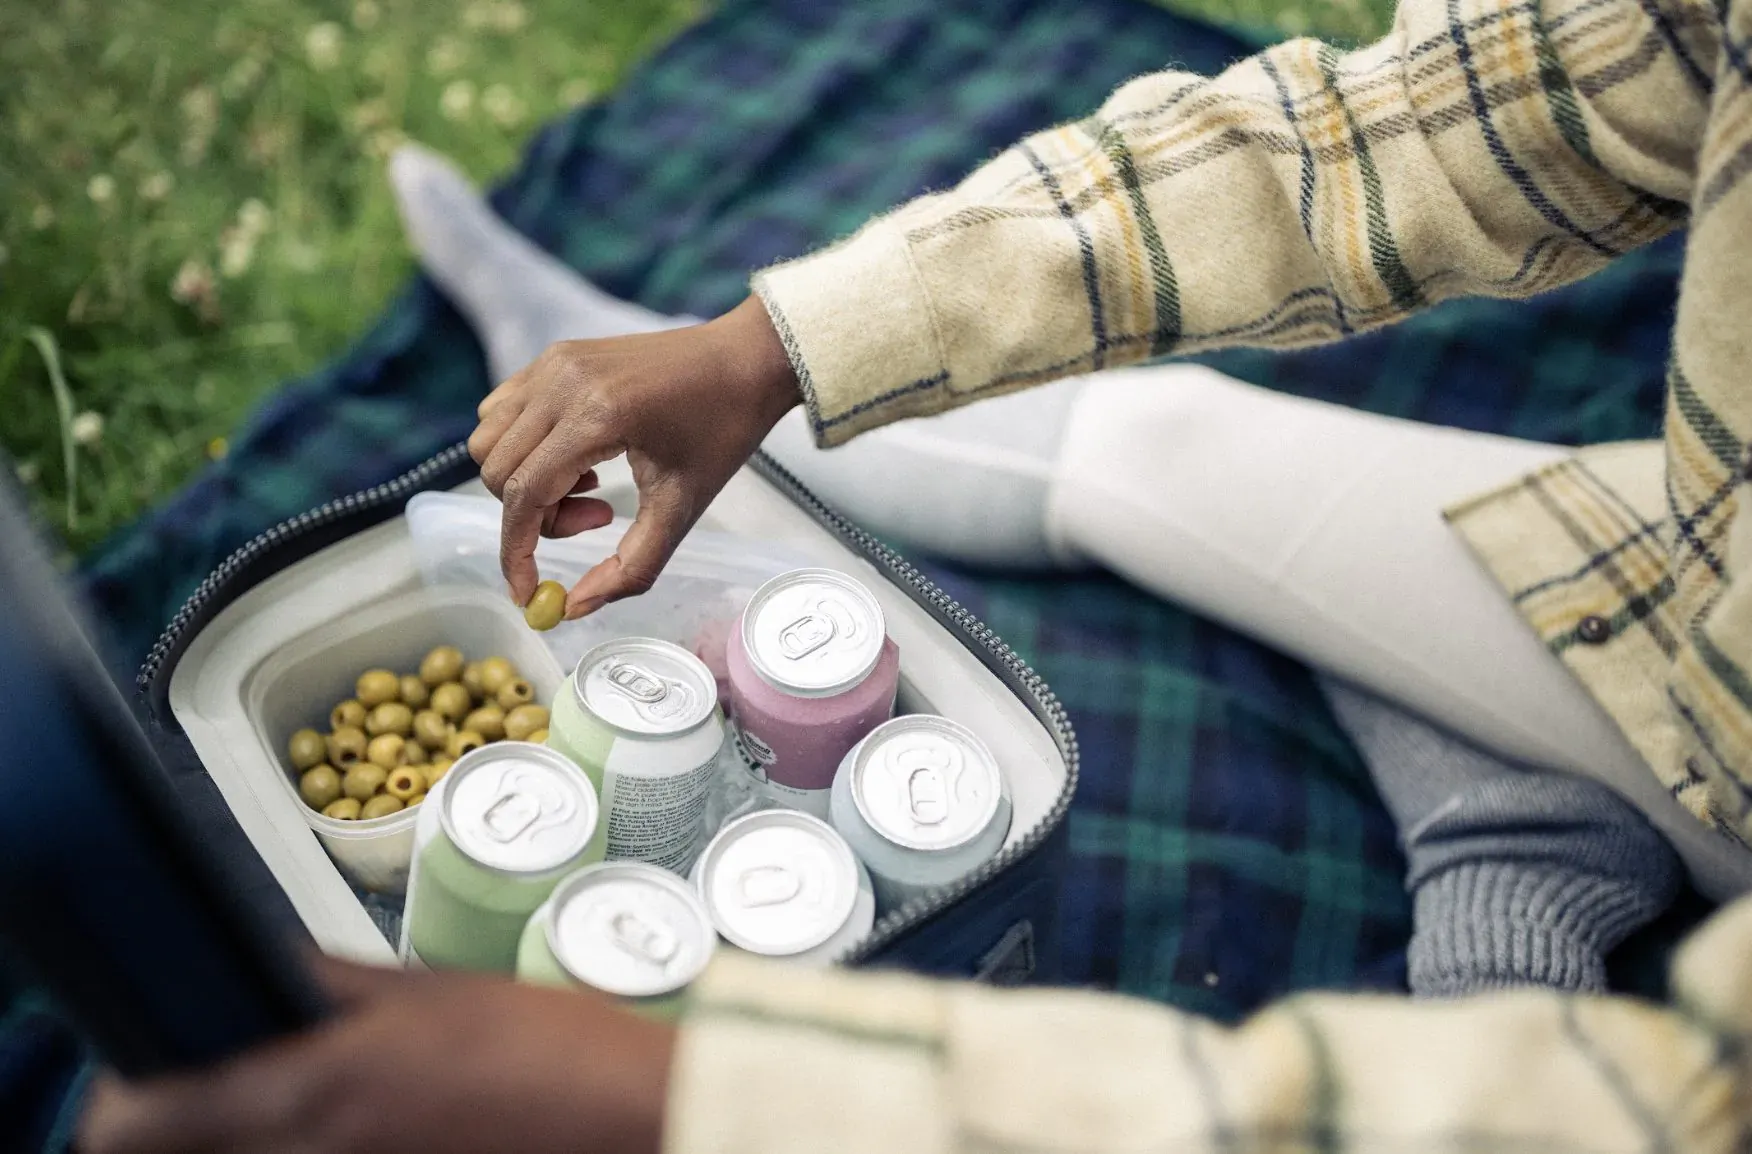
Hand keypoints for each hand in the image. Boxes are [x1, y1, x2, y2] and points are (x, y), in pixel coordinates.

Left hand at [78, 958, 676, 1153]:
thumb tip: (272, 962)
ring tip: (273, 1102)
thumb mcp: (432, 992)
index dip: (127, 1095)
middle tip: (205, 1082)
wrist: (622, 1118)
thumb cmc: (545, 1050)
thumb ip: (334, 984)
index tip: (149, 1062)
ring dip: (230, 1142)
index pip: (141, 1121)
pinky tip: (341, 1132)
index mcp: (310, 1091)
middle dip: (171, 1125)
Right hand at [469, 295, 799, 617]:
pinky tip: (579, 456)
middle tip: (599, 516)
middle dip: (536, 516)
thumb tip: (574, 607)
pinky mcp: (554, 356)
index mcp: (596, 415)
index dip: (516, 552)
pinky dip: (524, 448)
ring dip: (525, 481)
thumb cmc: (721, 432)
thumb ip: (630, 567)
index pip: (523, 494)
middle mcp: (562, 383)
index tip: (527, 591)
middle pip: (499, 472)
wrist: (744, 362)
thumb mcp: (682, 509)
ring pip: (491, 442)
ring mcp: (553, 363)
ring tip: (588, 483)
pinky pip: (503, 412)